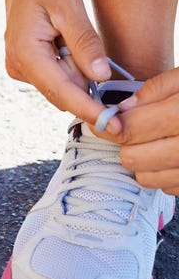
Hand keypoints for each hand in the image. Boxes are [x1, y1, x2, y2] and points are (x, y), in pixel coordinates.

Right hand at [0, 0, 116, 129]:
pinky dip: (66, 68)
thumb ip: (85, 44)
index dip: (86, 108)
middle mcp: (18, 67)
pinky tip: (62, 44)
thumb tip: (100, 77)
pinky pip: (52, 78)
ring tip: (66, 36)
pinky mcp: (24, 67)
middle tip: (84, 46)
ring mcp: (19, 69)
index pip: (60, 91)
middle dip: (82, 81)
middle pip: (60, 92)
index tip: (109, 124)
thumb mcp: (70, 7)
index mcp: (25, 53)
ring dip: (74, 71)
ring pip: (58, 86)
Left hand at [97, 68, 178, 194]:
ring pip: (146, 177)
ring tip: (158, 142)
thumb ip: (156, 90)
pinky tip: (175, 156)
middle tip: (137, 130)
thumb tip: (122, 109)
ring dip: (143, 161)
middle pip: (132, 157)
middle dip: (128, 143)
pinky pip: (167, 188)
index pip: (131, 129)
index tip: (108, 119)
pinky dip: (163, 174)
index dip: (112, 124)